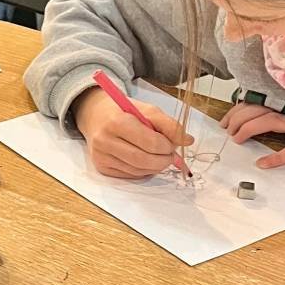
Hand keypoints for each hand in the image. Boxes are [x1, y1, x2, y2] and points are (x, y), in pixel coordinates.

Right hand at [75, 86, 191, 178]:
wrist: (95, 116)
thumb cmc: (124, 111)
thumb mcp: (147, 110)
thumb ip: (169, 125)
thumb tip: (188, 141)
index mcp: (117, 122)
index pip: (150, 143)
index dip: (167, 147)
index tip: (173, 145)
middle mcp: (105, 141)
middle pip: (143, 160)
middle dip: (163, 161)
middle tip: (171, 156)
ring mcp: (101, 156)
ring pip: (137, 171)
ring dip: (155, 167)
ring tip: (159, 157)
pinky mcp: (101, 167)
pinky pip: (129, 175)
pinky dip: (143, 171)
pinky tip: (146, 161)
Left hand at [219, 104, 284, 168]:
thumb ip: (276, 119)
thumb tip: (250, 124)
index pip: (258, 103)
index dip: (237, 111)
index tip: (224, 122)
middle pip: (260, 110)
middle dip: (238, 119)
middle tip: (227, 131)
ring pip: (271, 121)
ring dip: (250, 129)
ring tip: (237, 139)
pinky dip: (277, 157)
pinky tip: (262, 163)